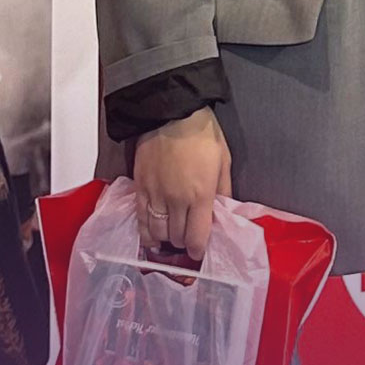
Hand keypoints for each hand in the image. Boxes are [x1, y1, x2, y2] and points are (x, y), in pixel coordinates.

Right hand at [131, 108, 226, 262]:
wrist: (171, 112)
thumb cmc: (202, 134)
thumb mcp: (223, 162)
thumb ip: (223, 191)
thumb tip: (222, 211)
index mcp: (201, 195)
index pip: (197, 238)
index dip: (197, 250)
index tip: (198, 251)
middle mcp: (177, 200)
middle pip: (176, 237)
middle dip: (182, 243)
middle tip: (187, 240)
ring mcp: (156, 195)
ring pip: (157, 232)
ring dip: (164, 239)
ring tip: (169, 239)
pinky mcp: (140, 187)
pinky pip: (140, 218)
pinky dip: (145, 231)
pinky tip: (150, 236)